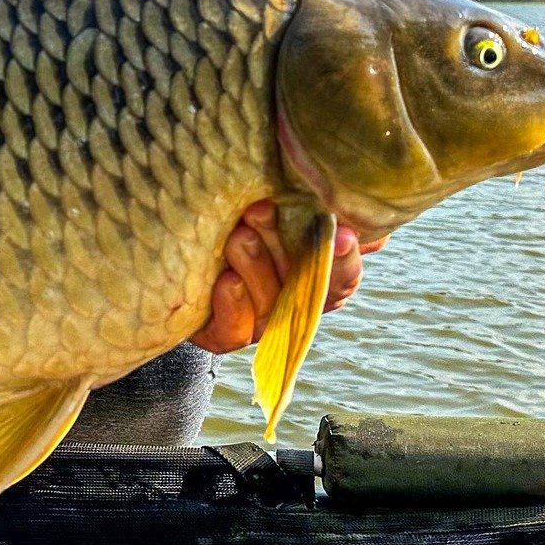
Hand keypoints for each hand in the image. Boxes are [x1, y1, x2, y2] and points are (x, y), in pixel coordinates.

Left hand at [190, 202, 390, 352]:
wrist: (182, 256)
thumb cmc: (239, 223)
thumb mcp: (279, 210)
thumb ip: (316, 208)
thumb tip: (362, 213)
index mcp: (315, 277)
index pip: (343, 277)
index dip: (344, 258)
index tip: (342, 233)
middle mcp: (292, 305)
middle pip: (305, 287)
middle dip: (287, 248)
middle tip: (261, 209)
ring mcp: (259, 324)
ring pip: (269, 303)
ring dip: (255, 266)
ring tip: (238, 236)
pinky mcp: (223, 336)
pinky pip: (234, 330)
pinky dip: (232, 304)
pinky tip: (227, 281)